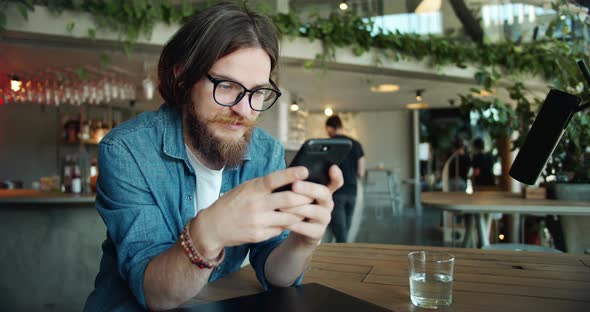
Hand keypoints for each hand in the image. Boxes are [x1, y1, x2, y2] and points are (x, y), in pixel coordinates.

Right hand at [191, 166, 314, 257]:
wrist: (213, 226)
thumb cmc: (232, 203)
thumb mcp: (245, 188)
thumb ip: (264, 185)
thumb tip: (288, 180)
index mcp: (252, 189)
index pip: (274, 179)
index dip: (291, 174)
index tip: (305, 171)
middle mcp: (256, 205)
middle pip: (288, 199)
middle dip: (305, 197)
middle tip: (313, 195)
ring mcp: (258, 222)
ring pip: (289, 217)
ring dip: (300, 213)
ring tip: (307, 209)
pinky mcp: (259, 235)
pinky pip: (281, 229)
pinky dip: (288, 224)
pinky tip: (290, 221)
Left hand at [279, 165, 343, 245]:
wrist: (299, 233)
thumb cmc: (298, 208)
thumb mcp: (299, 195)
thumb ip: (299, 184)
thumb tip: (290, 172)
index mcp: (323, 192)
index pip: (336, 182)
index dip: (336, 175)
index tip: (332, 167)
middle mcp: (327, 204)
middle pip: (324, 194)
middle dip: (309, 188)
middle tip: (294, 185)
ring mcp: (324, 219)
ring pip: (316, 212)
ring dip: (299, 208)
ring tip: (283, 206)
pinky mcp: (318, 233)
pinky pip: (308, 229)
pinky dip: (295, 225)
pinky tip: (285, 222)